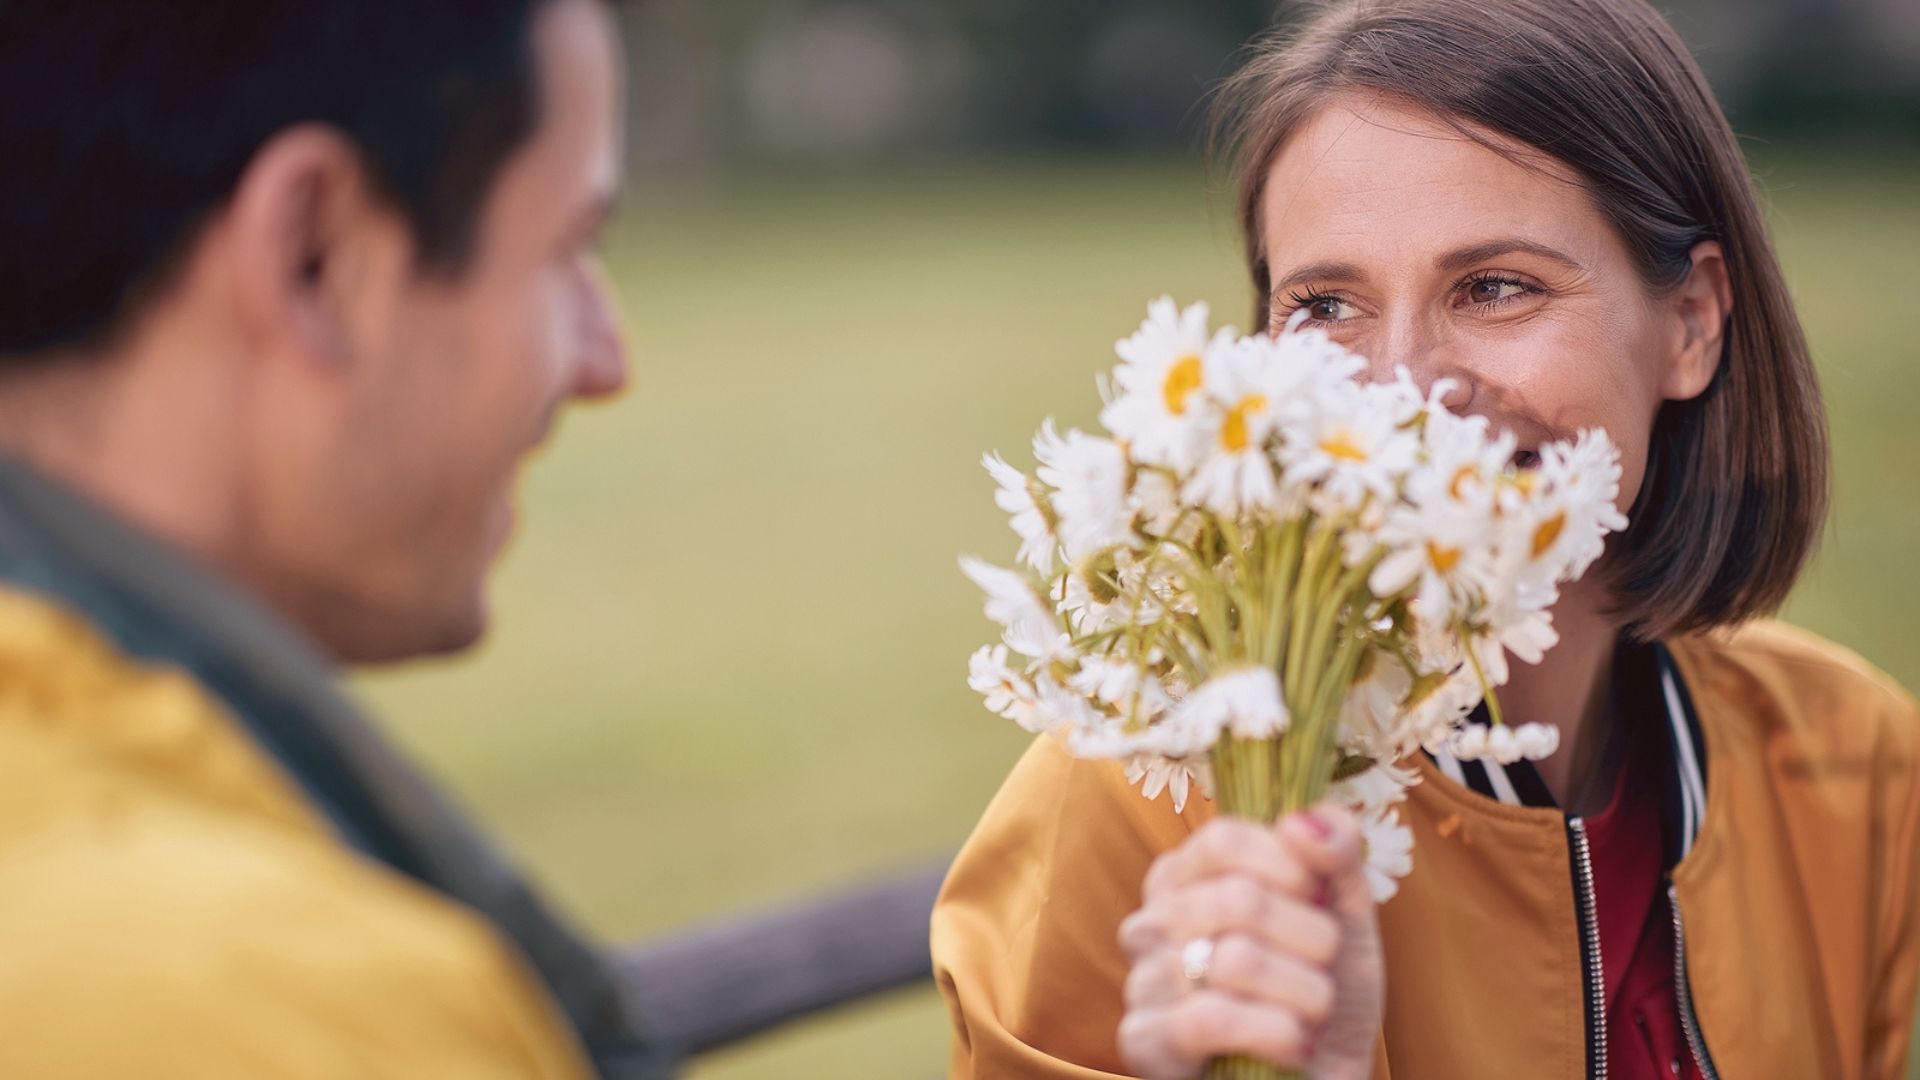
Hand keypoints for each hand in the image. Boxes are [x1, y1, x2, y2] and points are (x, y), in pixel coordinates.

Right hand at [1115, 804, 1383, 1079]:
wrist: (1324, 1079)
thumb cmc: (1326, 995)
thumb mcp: (1346, 914)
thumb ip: (1337, 851)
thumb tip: (1302, 821)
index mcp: (1186, 877)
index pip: (1223, 838)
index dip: (1290, 867)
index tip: (1320, 899)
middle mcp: (1152, 922)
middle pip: (1238, 898)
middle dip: (1311, 940)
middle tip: (1323, 972)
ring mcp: (1142, 981)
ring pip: (1236, 960)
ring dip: (1305, 995)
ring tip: (1311, 1016)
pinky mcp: (1143, 1041)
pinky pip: (1209, 1019)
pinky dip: (1275, 1034)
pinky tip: (1293, 1047)